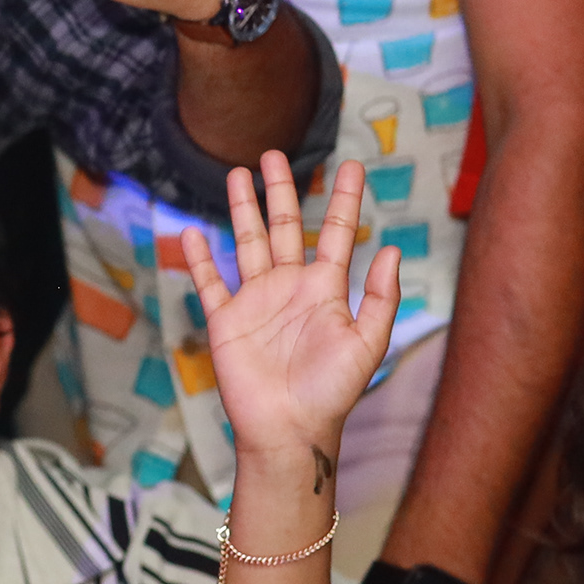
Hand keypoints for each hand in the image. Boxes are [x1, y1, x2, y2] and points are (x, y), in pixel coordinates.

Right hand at [174, 154, 402, 475]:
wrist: (288, 429)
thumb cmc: (332, 392)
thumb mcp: (367, 343)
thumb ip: (380, 297)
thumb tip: (391, 248)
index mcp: (326, 288)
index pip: (336, 232)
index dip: (344, 198)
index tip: (352, 165)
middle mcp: (290, 287)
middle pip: (284, 227)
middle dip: (281, 190)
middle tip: (274, 154)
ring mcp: (256, 301)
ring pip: (247, 243)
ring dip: (242, 208)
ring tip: (237, 174)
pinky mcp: (226, 320)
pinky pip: (210, 282)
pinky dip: (199, 258)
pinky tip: (192, 232)